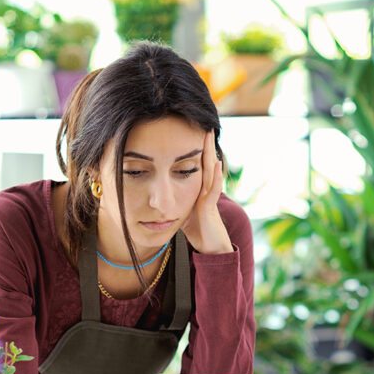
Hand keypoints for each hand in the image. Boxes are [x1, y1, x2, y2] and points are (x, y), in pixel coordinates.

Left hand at [181, 130, 233, 253]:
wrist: (210, 247)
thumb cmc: (197, 230)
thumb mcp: (181, 211)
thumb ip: (173, 200)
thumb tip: (157, 194)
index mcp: (197, 189)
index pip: (195, 165)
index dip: (194, 150)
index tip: (190, 132)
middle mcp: (204, 190)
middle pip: (204, 163)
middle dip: (204, 146)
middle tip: (204, 126)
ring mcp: (208, 197)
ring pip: (210, 171)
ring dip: (210, 153)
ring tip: (210, 136)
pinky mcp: (210, 207)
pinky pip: (213, 190)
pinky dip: (215, 177)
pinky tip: (216, 164)